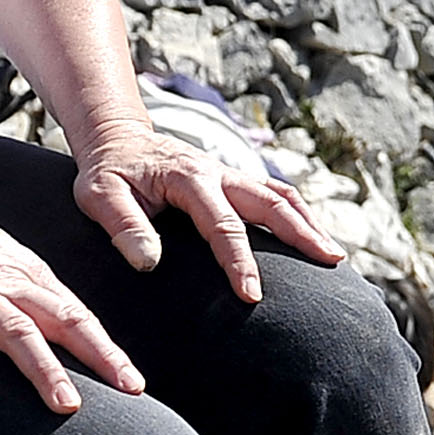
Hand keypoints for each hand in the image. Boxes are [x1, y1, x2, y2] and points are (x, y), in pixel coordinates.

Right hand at [0, 174, 143, 431]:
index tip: (135, 383)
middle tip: (128, 389)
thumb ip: (29, 298)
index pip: (78, 317)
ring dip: (43, 369)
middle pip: (62, 321)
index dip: (108, 350)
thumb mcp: (3, 262)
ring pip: (15, 332)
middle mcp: (7, 284)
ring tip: (66, 407)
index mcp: (28, 277)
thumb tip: (60, 336)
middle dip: (98, 355)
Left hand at [74, 126, 345, 303]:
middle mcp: (219, 173)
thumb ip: (124, 227)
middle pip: (272, 202)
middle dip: (302, 234)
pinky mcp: (235, 182)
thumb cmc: (108, 173)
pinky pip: (275, 195)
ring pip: (281, 196)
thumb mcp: (99, 197)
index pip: (223, 224)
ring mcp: (231, 175)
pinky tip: (312, 237)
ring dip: (309, 223)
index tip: (252, 295)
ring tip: (334, 255)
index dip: (239, 261)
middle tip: (330, 263)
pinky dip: (299, 214)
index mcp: (189, 178)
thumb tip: (150, 263)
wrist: (117, 139)